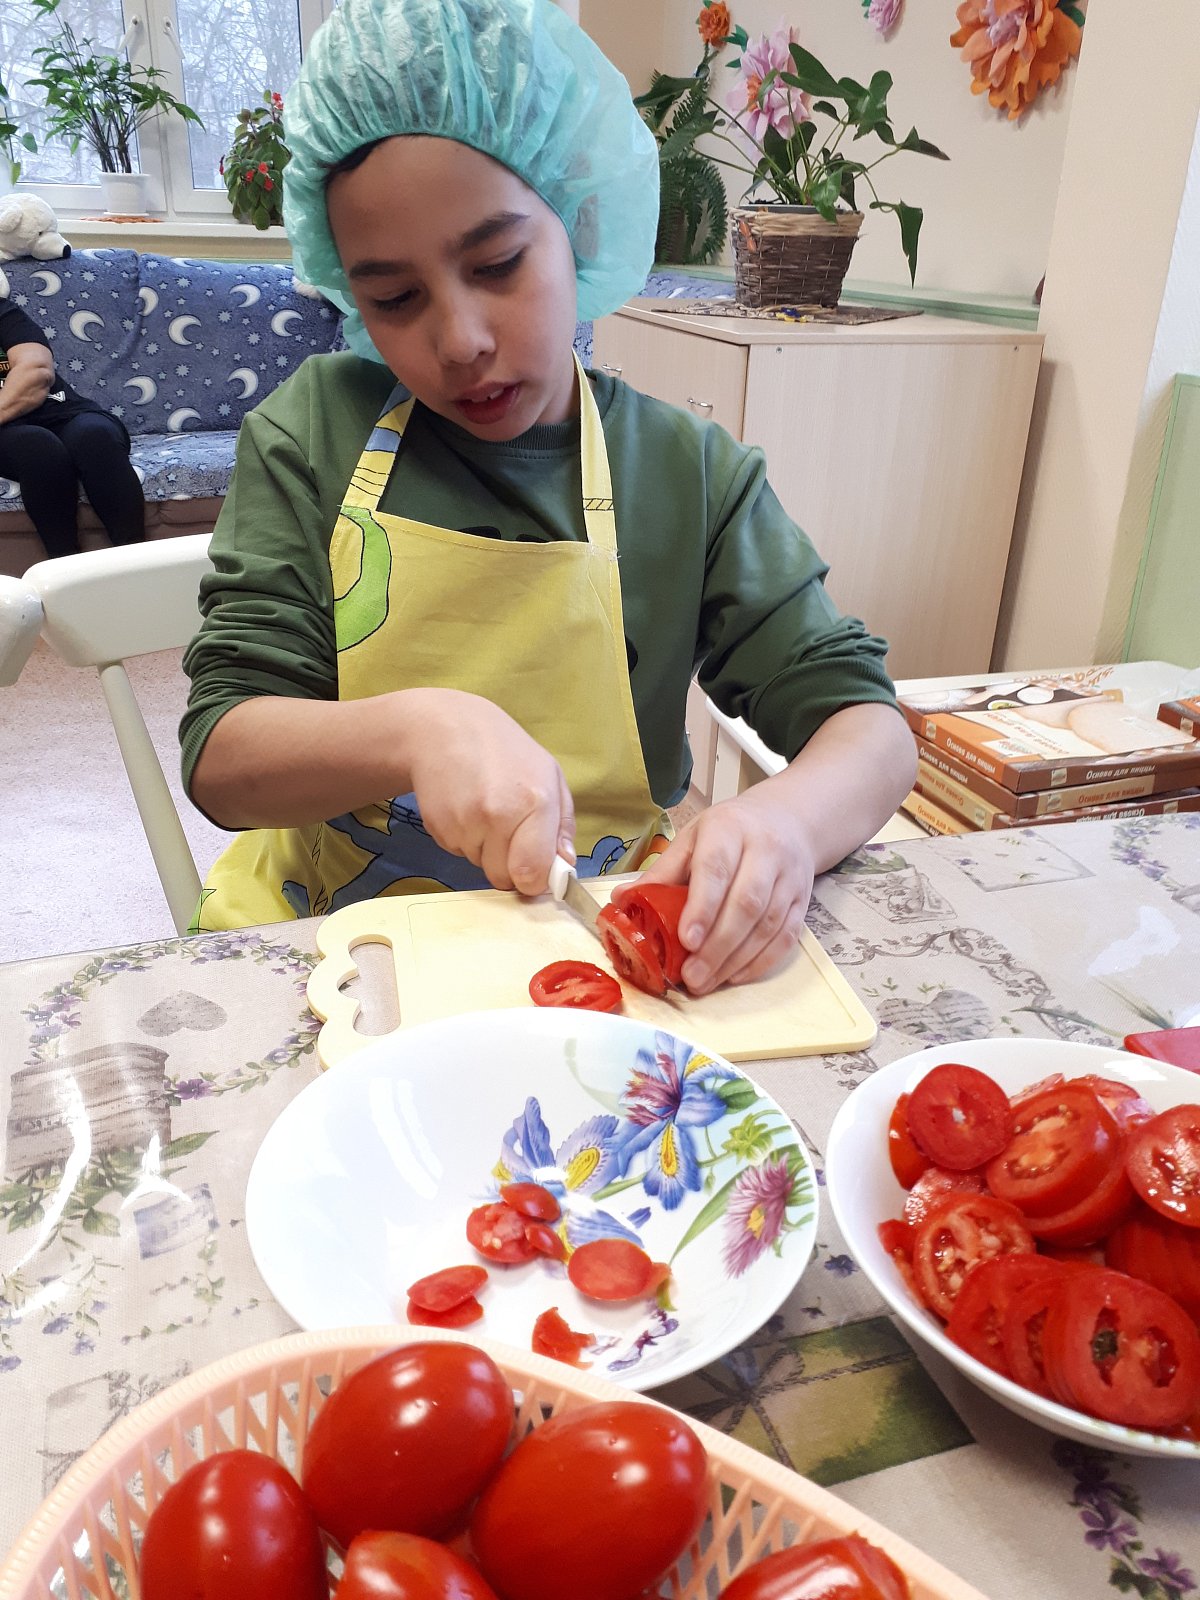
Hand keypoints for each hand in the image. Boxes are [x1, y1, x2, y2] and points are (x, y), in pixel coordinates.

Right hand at [401, 688, 574, 894]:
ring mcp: (464, 823)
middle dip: (510, 865)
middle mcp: (498, 816)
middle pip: (505, 878)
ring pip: (481, 866)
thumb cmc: (504, 751)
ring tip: (484, 809)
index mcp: (535, 803)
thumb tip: (565, 866)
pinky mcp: (438, 828)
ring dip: (486, 849)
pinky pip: (459, 853)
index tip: (536, 870)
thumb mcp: (548, 775)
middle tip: (509, 831)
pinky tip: (465, 808)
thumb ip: (563, 825)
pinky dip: (465, 839)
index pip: (533, 873)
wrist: (444, 728)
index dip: (536, 879)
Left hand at [622, 782, 814, 995]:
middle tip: (691, 976)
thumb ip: (661, 872)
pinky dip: (760, 962)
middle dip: (717, 946)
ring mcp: (789, 877)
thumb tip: (621, 901)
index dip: (702, 907)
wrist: (787, 818)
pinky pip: (786, 937)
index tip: (687, 940)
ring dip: (735, 960)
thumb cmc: (730, 832)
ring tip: (706, 981)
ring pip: (767, 925)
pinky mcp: (803, 900)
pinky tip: (734, 975)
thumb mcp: (692, 838)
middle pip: (746, 903)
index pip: (716, 869)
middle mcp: (765, 850)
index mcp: (728, 829)